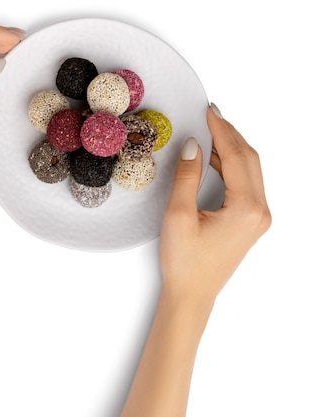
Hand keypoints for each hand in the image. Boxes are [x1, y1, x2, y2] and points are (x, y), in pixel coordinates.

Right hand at [159, 104, 271, 306]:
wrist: (192, 293)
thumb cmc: (185, 262)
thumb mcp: (178, 215)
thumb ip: (186, 177)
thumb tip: (193, 145)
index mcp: (246, 208)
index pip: (236, 157)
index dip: (221, 131)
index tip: (209, 112)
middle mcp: (260, 211)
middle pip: (250, 160)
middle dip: (230, 135)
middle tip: (211, 116)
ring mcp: (259, 217)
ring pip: (251, 171)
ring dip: (232, 149)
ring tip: (210, 132)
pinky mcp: (251, 222)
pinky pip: (247, 184)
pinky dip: (232, 166)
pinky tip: (214, 160)